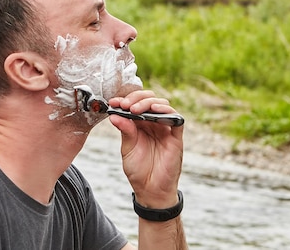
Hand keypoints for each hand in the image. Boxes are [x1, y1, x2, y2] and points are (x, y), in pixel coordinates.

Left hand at [108, 90, 183, 208]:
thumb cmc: (139, 170)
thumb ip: (125, 131)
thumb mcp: (127, 149)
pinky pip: (176, 118)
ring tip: (134, 108)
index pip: (134, 104)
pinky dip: (167, 111)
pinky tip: (155, 110)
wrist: (150, 190)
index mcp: (139, 125)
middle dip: (135, 98)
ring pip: (161, 104)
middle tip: (124, 104)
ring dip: (147, 102)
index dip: (124, 100)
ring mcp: (165, 129)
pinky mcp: (175, 136)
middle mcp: (153, 124)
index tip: (113, 102)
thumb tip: (114, 115)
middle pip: (148, 100)